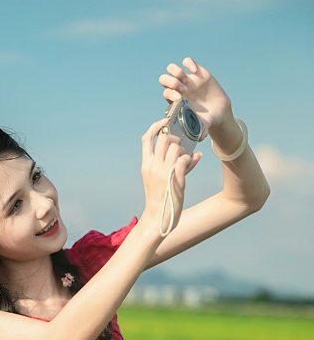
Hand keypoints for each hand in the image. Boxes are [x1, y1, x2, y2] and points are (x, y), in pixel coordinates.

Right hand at [140, 117, 200, 236]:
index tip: (165, 121)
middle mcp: (153, 165)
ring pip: (176, 146)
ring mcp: (164, 171)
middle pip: (164, 138)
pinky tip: (193, 162)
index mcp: (146, 164)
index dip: (156, 126)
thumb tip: (192, 154)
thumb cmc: (160, 198)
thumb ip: (169, 165)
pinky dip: (190, 159)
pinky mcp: (175, 177)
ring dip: (184, 150)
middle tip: (180, 146)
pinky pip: (185, 158)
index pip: (147, 138)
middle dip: (175, 137)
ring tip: (186, 159)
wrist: (158, 217)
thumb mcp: (157, 180)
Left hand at [158, 57, 231, 140]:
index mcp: (176, 101)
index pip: (166, 93)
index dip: (170, 93)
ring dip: (176, 72)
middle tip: (182, 88)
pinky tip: (196, 71)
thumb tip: (200, 138)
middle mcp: (179, 89)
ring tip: (185, 78)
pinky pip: (187, 62)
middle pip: (164, 80)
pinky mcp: (197, 72)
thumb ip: (200, 130)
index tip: (179, 98)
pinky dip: (189, 64)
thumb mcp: (203, 125)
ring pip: (172, 69)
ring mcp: (187, 79)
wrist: (219, 111)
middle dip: (170, 82)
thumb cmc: (207, 120)